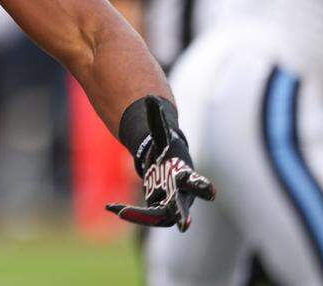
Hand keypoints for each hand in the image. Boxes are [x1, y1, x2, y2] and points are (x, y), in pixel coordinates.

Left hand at [106, 96, 215, 230]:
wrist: (168, 170)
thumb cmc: (167, 152)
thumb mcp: (161, 136)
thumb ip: (156, 119)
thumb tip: (150, 98)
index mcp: (185, 176)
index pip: (196, 181)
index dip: (202, 186)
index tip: (211, 192)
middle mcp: (182, 196)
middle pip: (183, 206)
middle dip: (183, 214)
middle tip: (184, 225)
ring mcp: (171, 207)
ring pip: (159, 217)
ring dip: (142, 216)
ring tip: (121, 211)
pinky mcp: (158, 213)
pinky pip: (144, 217)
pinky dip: (130, 213)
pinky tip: (111, 207)